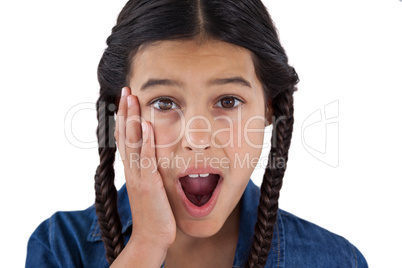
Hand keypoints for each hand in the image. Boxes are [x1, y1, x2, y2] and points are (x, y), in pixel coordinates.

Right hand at [114, 87, 175, 253]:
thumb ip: (149, 169)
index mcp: (133, 169)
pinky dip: (146, 142)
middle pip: (125, 135)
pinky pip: (146, 159)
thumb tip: (153, 155)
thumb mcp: (150, 186)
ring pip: (133, 142)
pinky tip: (147, 126)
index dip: (125, 117)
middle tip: (126, 90)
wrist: (152, 236)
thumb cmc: (154, 212)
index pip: (126, 137)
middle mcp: (132, 169)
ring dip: (132, 119)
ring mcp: (138, 176)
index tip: (126, 99)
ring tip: (132, 99)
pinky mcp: (148, 184)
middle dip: (125, 111)